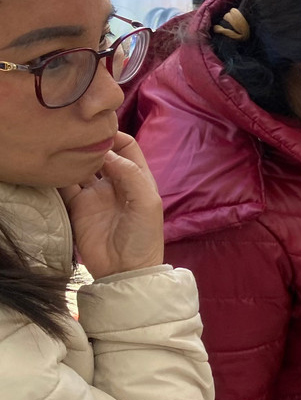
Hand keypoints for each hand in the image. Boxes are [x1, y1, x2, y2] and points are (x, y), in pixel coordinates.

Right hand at [59, 132, 164, 279]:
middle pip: (102, 153)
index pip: (127, 147)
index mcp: (138, 177)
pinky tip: (55, 167)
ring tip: (66, 150)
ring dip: (74, 157)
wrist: (125, 269)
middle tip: (78, 137)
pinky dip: (59, 175)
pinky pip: (65, 185)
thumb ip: (130, 174)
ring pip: (81, 166)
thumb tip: (106, 152)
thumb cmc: (144, 236)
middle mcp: (116, 182)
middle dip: (90, 143)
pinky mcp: (78, 206)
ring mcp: (95, 194)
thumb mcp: (146, 202)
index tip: (100, 130)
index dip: (115, 136)